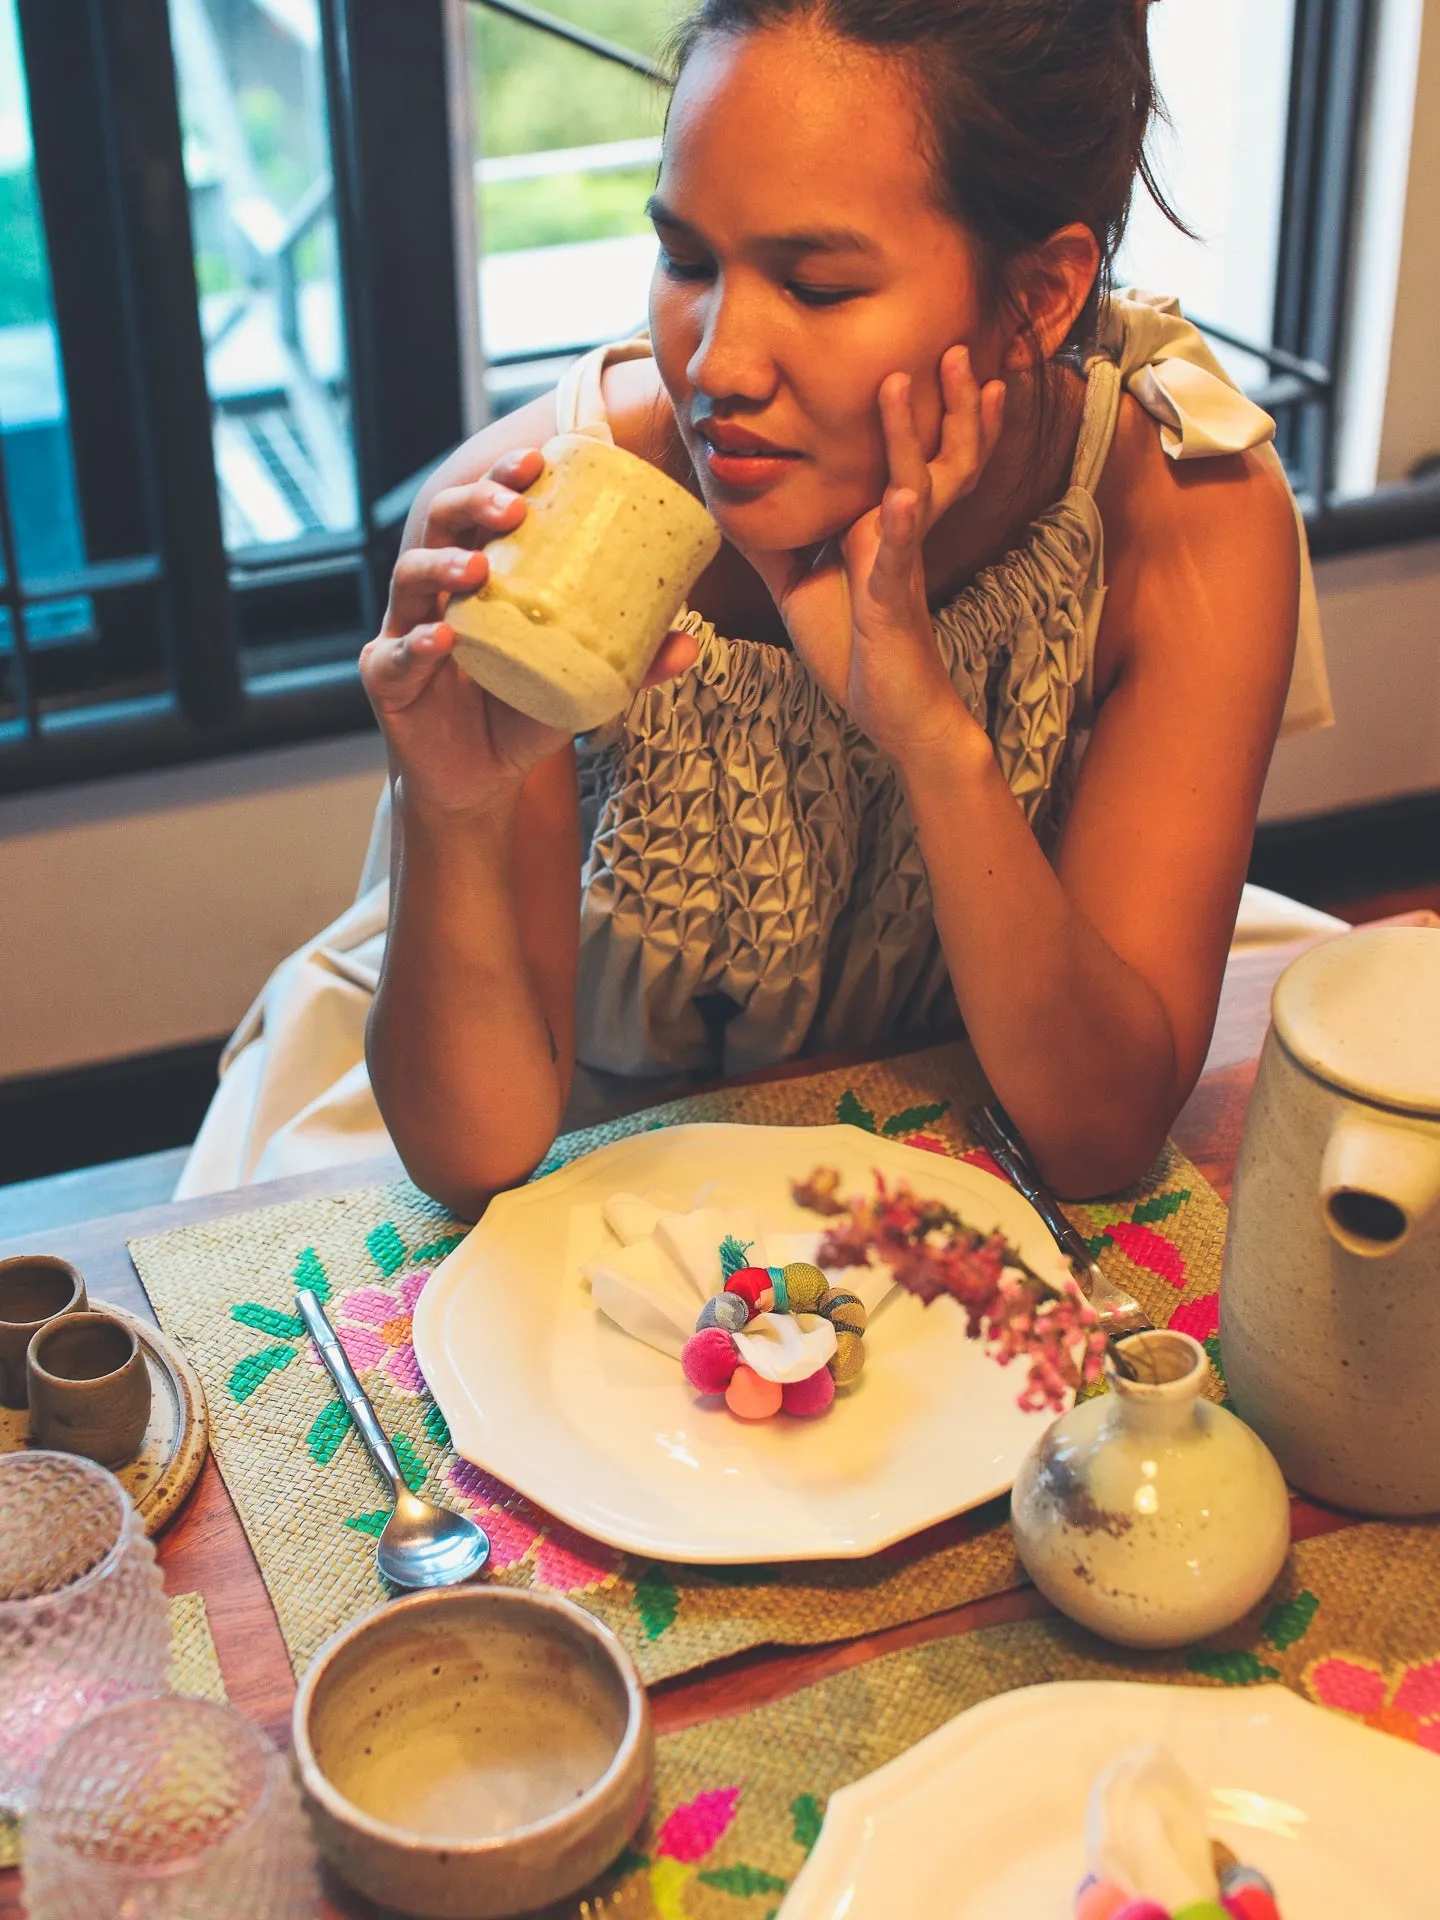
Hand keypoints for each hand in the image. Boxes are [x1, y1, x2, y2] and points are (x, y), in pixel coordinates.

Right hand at [363, 448, 698, 820]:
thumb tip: (689, 641)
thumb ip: (630, 664)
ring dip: (443, 564)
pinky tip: (441, 638)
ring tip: (478, 567)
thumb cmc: (523, 714)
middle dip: (475, 502)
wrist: (479, 781)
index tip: (539, 461)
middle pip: (443, 523)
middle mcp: (439, 590)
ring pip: (409, 576)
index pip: (487, 509)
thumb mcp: (581, 686)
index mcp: (482, 573)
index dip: (505, 477)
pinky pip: (395, 654)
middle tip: (515, 506)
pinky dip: (417, 644)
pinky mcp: (385, 677)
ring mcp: (405, 628)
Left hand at [745, 346, 1005, 763]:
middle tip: (962, 347)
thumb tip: (727, 500)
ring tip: (910, 383)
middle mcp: (902, 535)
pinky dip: (899, 526)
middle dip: (953, 403)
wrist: (893, 713)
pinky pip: (897, 558)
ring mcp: (901, 564)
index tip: (934, 357)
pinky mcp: (893, 602)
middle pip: (940, 457)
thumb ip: (773, 539)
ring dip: (912, 437)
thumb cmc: (857, 649)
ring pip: (920, 489)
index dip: (932, 411)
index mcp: (885, 525)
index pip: (912, 456)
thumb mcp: (800, 582)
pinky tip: (902, 496)